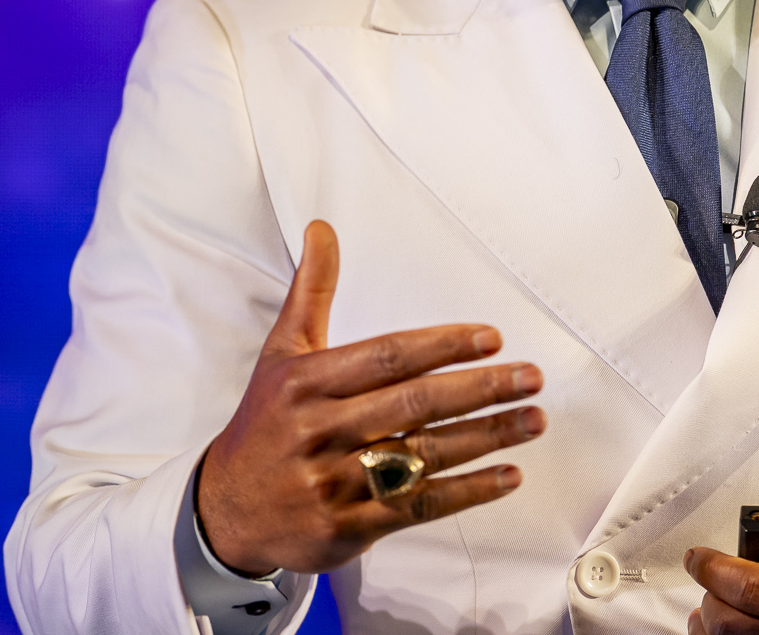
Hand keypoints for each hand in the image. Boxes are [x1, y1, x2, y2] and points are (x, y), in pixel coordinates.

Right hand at [195, 220, 547, 575]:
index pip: (387, 356)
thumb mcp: (281, 352)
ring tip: (531, 419)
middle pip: (415, 404)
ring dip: (487, 436)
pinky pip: (421, 505)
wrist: (226, 508)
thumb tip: (323, 230)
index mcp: (306, 383)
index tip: (490, 338)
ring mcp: (336, 483)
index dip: (443, 345)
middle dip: (480, 389)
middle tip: (529, 377)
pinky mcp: (350, 527)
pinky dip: (469, 490)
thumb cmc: (265, 423)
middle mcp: (321, 430)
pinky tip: (507, 475)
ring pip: (425, 456)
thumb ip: (312, 291)